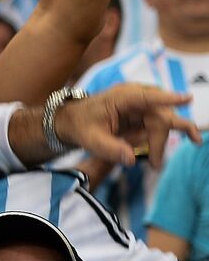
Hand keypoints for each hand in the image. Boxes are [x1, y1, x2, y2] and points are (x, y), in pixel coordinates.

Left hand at [54, 83, 198, 167]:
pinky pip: (159, 125)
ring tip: (156, 163)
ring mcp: (141, 104)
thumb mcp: (90, 140)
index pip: (147, 97)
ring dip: (161, 142)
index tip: (186, 98)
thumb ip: (110, 149)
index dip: (168, 98)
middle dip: (161, 139)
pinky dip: (160, 139)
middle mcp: (135, 97)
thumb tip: (132, 160)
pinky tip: (166, 149)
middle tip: (156, 164)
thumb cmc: (81, 126)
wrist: (73, 121)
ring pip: (163, 121)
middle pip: (160, 115)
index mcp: (121, 98)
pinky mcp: (143, 112)